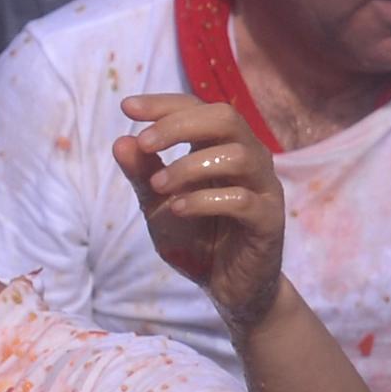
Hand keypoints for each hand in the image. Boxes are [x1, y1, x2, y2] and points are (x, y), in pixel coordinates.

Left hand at [117, 95, 287, 333]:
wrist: (229, 287)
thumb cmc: (197, 239)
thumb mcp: (159, 206)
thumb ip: (143, 175)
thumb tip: (121, 141)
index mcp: (223, 147)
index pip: (198, 108)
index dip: (164, 104)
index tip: (127, 107)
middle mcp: (250, 159)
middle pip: (225, 118)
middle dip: (179, 125)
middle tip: (144, 143)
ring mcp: (264, 188)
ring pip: (238, 155)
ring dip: (188, 166)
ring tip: (158, 185)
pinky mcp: (269, 220)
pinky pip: (242, 200)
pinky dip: (203, 201)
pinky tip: (177, 210)